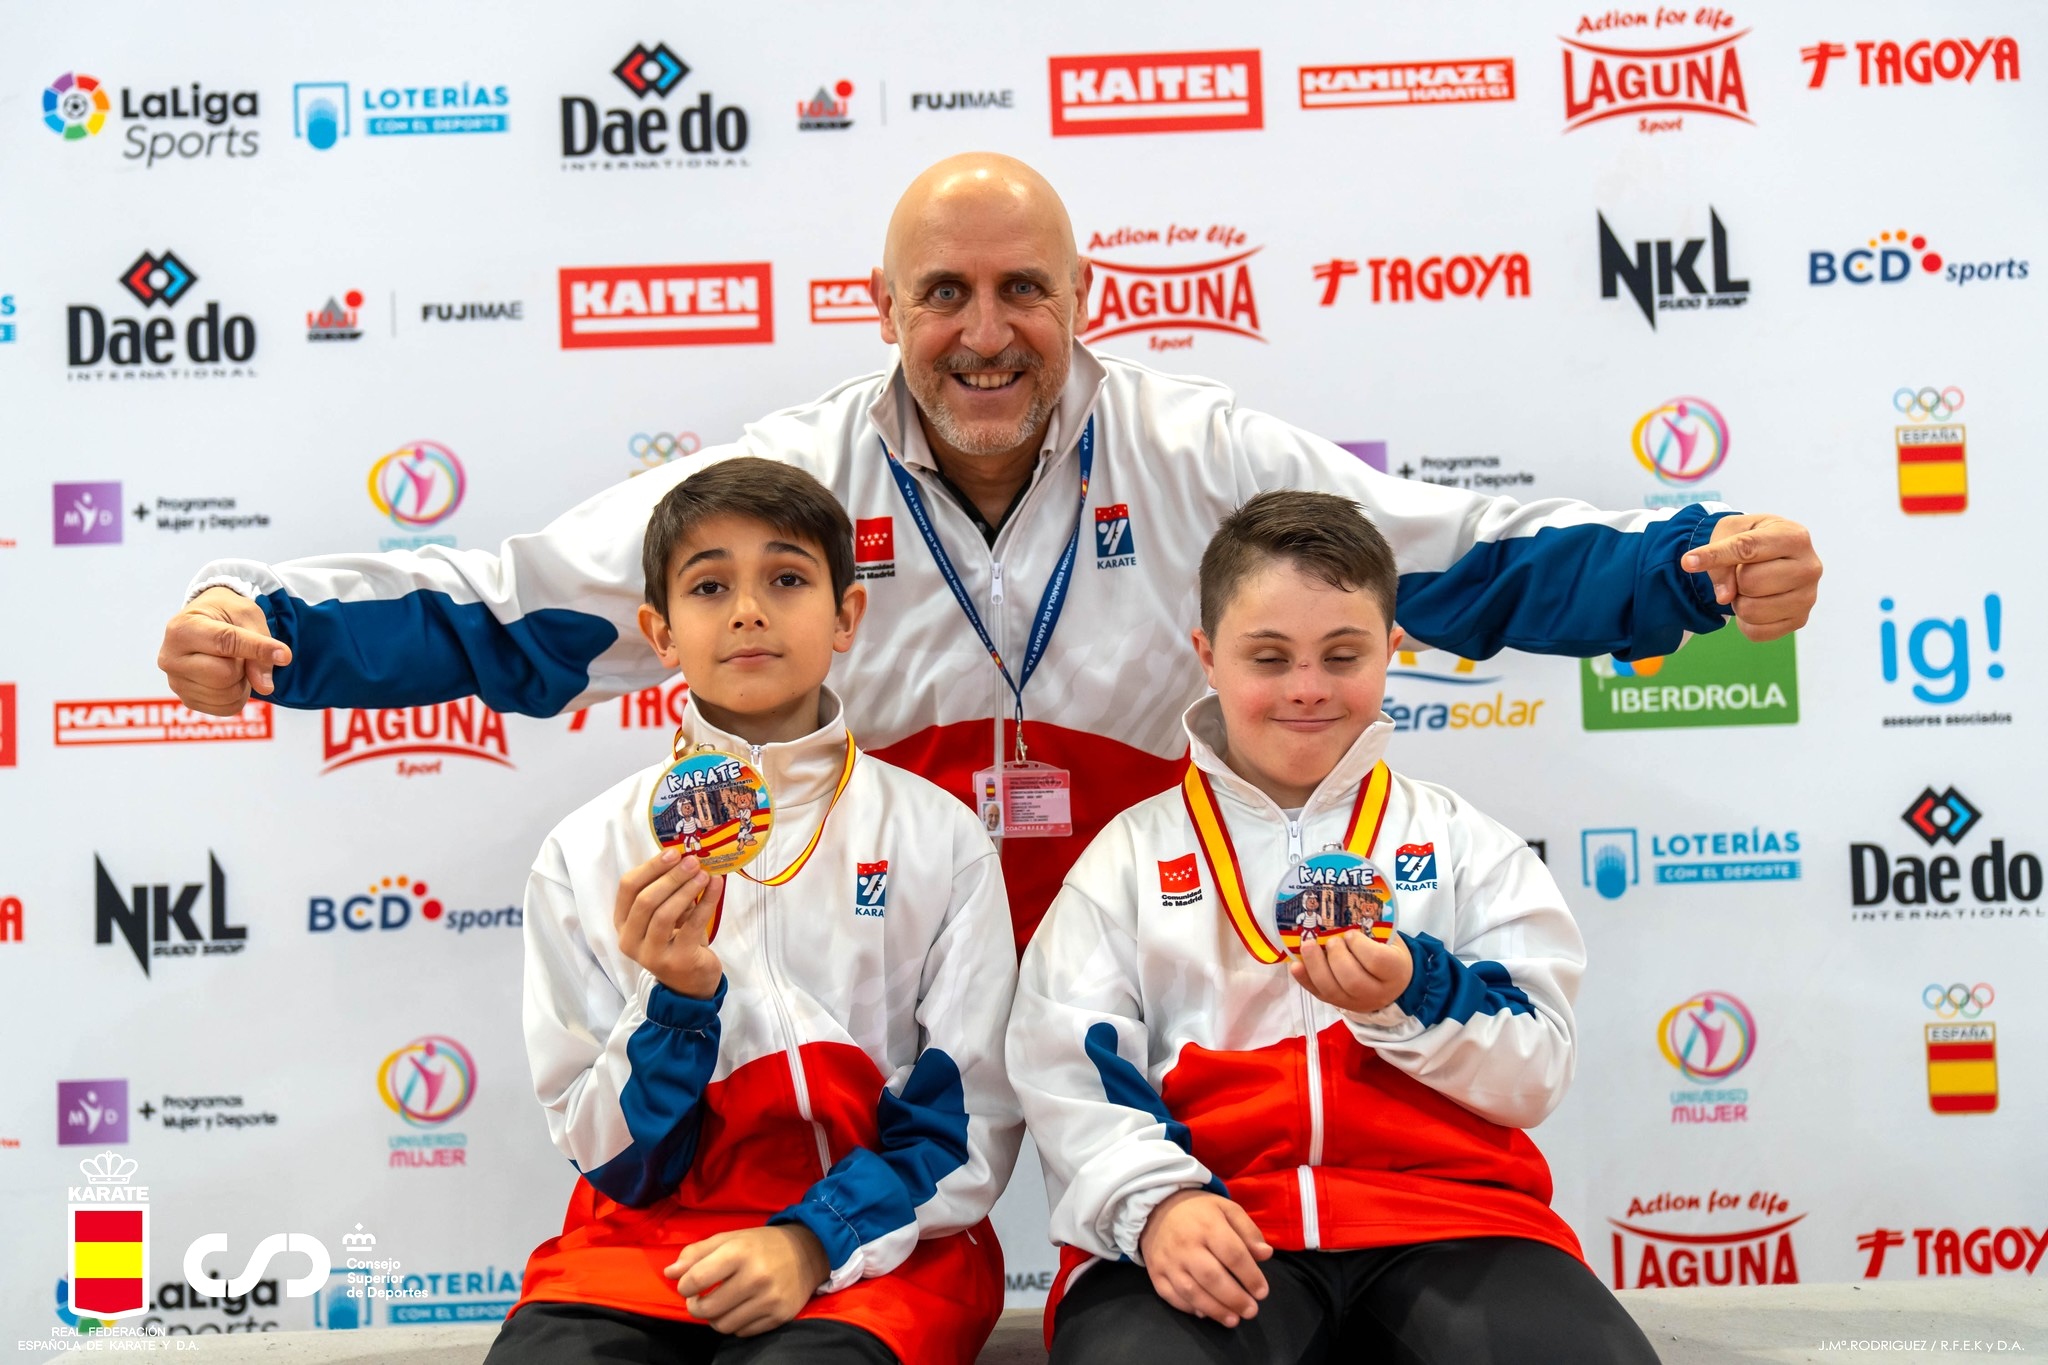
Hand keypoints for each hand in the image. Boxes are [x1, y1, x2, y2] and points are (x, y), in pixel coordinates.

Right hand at [158, 586, 291, 714]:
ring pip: (228, 694)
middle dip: (244, 665)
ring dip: (242, 680)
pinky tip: (228, 677)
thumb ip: (259, 644)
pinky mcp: (187, 700)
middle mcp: (170, 657)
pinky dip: (238, 695)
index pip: (225, 642)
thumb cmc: (226, 614)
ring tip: (231, 661)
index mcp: (182, 628)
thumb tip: (265, 687)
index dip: (257, 649)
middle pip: (225, 674)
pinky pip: (227, 708)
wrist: (206, 622)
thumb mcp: (247, 616)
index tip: (285, 655)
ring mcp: (176, 682)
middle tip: (239, 651)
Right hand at [615, 849, 724, 998]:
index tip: (673, 852)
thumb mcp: (667, 915)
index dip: (650, 867)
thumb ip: (669, 891)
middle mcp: (630, 940)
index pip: (628, 888)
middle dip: (670, 876)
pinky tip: (715, 887)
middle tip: (692, 861)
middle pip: (645, 900)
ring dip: (685, 889)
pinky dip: (705, 903)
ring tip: (704, 873)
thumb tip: (686, 858)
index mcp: (623, 924)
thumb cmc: (676, 941)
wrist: (690, 984)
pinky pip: (691, 926)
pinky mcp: (677, 961)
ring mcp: (651, 954)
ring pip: (664, 914)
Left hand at [665, 1224, 828, 1336]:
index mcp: (740, 1252)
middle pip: (706, 1309)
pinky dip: (735, 1324)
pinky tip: (741, 1308)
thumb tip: (669, 1274)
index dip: (685, 1286)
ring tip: (721, 1304)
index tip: (689, 1284)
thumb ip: (696, 1254)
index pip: (695, 1280)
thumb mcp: (728, 1238)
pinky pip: (742, 1332)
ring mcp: (770, 1300)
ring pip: (723, 1325)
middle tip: (700, 1299)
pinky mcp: (780, 1316)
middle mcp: (756, 1277)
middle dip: (695, 1306)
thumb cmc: (761, 1244)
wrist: (809, 1252)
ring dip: (715, 1318)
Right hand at [1139, 1190, 1272, 1326]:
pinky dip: (1189, 1308)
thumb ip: (1248, 1231)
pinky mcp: (1155, 1273)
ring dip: (1215, 1309)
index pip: (1233, 1254)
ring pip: (1191, 1291)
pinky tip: (1205, 1313)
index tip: (1262, 1292)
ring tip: (1233, 1320)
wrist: (1157, 1208)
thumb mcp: (1227, 1210)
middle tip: (1251, 1311)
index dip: (1250, 1276)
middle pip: (1212, 1277)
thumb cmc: (1199, 1212)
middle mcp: (1186, 1245)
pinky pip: (1172, 1296)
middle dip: (1234, 1298)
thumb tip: (1266, 1254)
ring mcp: (1168, 1261)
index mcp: (1207, 1225)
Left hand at [1288, 931, 1413, 1014]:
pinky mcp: (1338, 1004)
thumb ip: (1371, 931)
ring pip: (1332, 990)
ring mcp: (1356, 1002)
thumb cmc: (1388, 953)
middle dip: (1336, 956)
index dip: (1360, 945)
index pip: (1377, 961)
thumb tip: (1339, 914)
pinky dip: (1304, 979)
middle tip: (1331, 941)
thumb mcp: (1389, 940)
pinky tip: (1296, 964)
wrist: (1393, 983)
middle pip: (1352, 980)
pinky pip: (1319, 994)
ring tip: (1308, 945)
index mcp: (1395, 971)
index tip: (1350, 934)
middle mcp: (1377, 992)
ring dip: (1316, 965)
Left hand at [1680, 513, 1821, 641]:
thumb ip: (1721, 559)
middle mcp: (1809, 567)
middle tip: (1742, 573)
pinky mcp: (1799, 620)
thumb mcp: (1729, 533)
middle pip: (1750, 582)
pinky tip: (1757, 603)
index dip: (1714, 556)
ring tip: (1750, 588)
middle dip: (1735, 580)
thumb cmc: (1750, 539)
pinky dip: (1745, 621)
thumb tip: (1724, 598)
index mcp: (1794, 536)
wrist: (1772, 554)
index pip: (1747, 548)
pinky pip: (1756, 632)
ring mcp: (1808, 597)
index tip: (1687, 562)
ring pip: (1752, 610)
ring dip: (1739, 602)